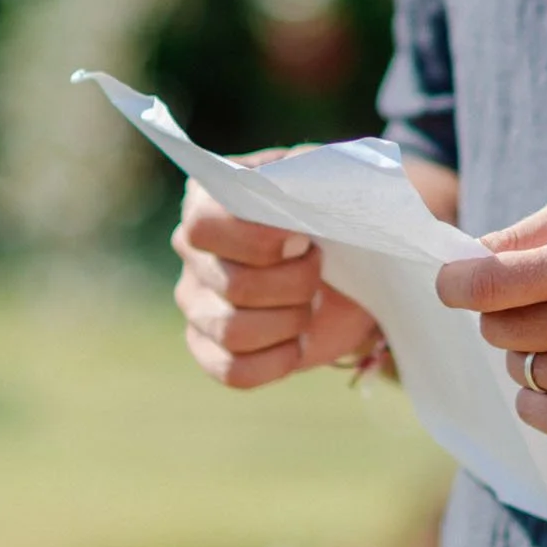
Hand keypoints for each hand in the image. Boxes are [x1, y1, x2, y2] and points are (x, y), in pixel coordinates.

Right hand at [172, 160, 379, 388]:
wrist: (353, 264)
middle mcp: (193, 252)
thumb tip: (292, 188)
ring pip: (233, 331)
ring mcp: (197, 303)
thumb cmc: (334, 212)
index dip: (257, 239)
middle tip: (319, 267)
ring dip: (290, 320)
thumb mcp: (328, 180)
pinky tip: (299, 340)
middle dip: (294, 282)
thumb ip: (308, 174)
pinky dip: (278, 360)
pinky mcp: (210, 348)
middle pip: (233, 284)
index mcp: (210, 199)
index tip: (304, 237)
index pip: (204, 224)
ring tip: (311, 303)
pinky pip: (234, 372)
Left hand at [436, 195, 546, 453]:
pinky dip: (545, 396)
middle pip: (495, 328)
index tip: (452, 285)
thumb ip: (530, 232)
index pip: (489, 283)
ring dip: (534, 354)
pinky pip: (531, 411)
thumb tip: (467, 260)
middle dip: (509, 315)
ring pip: (515, 368)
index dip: (456, 284)